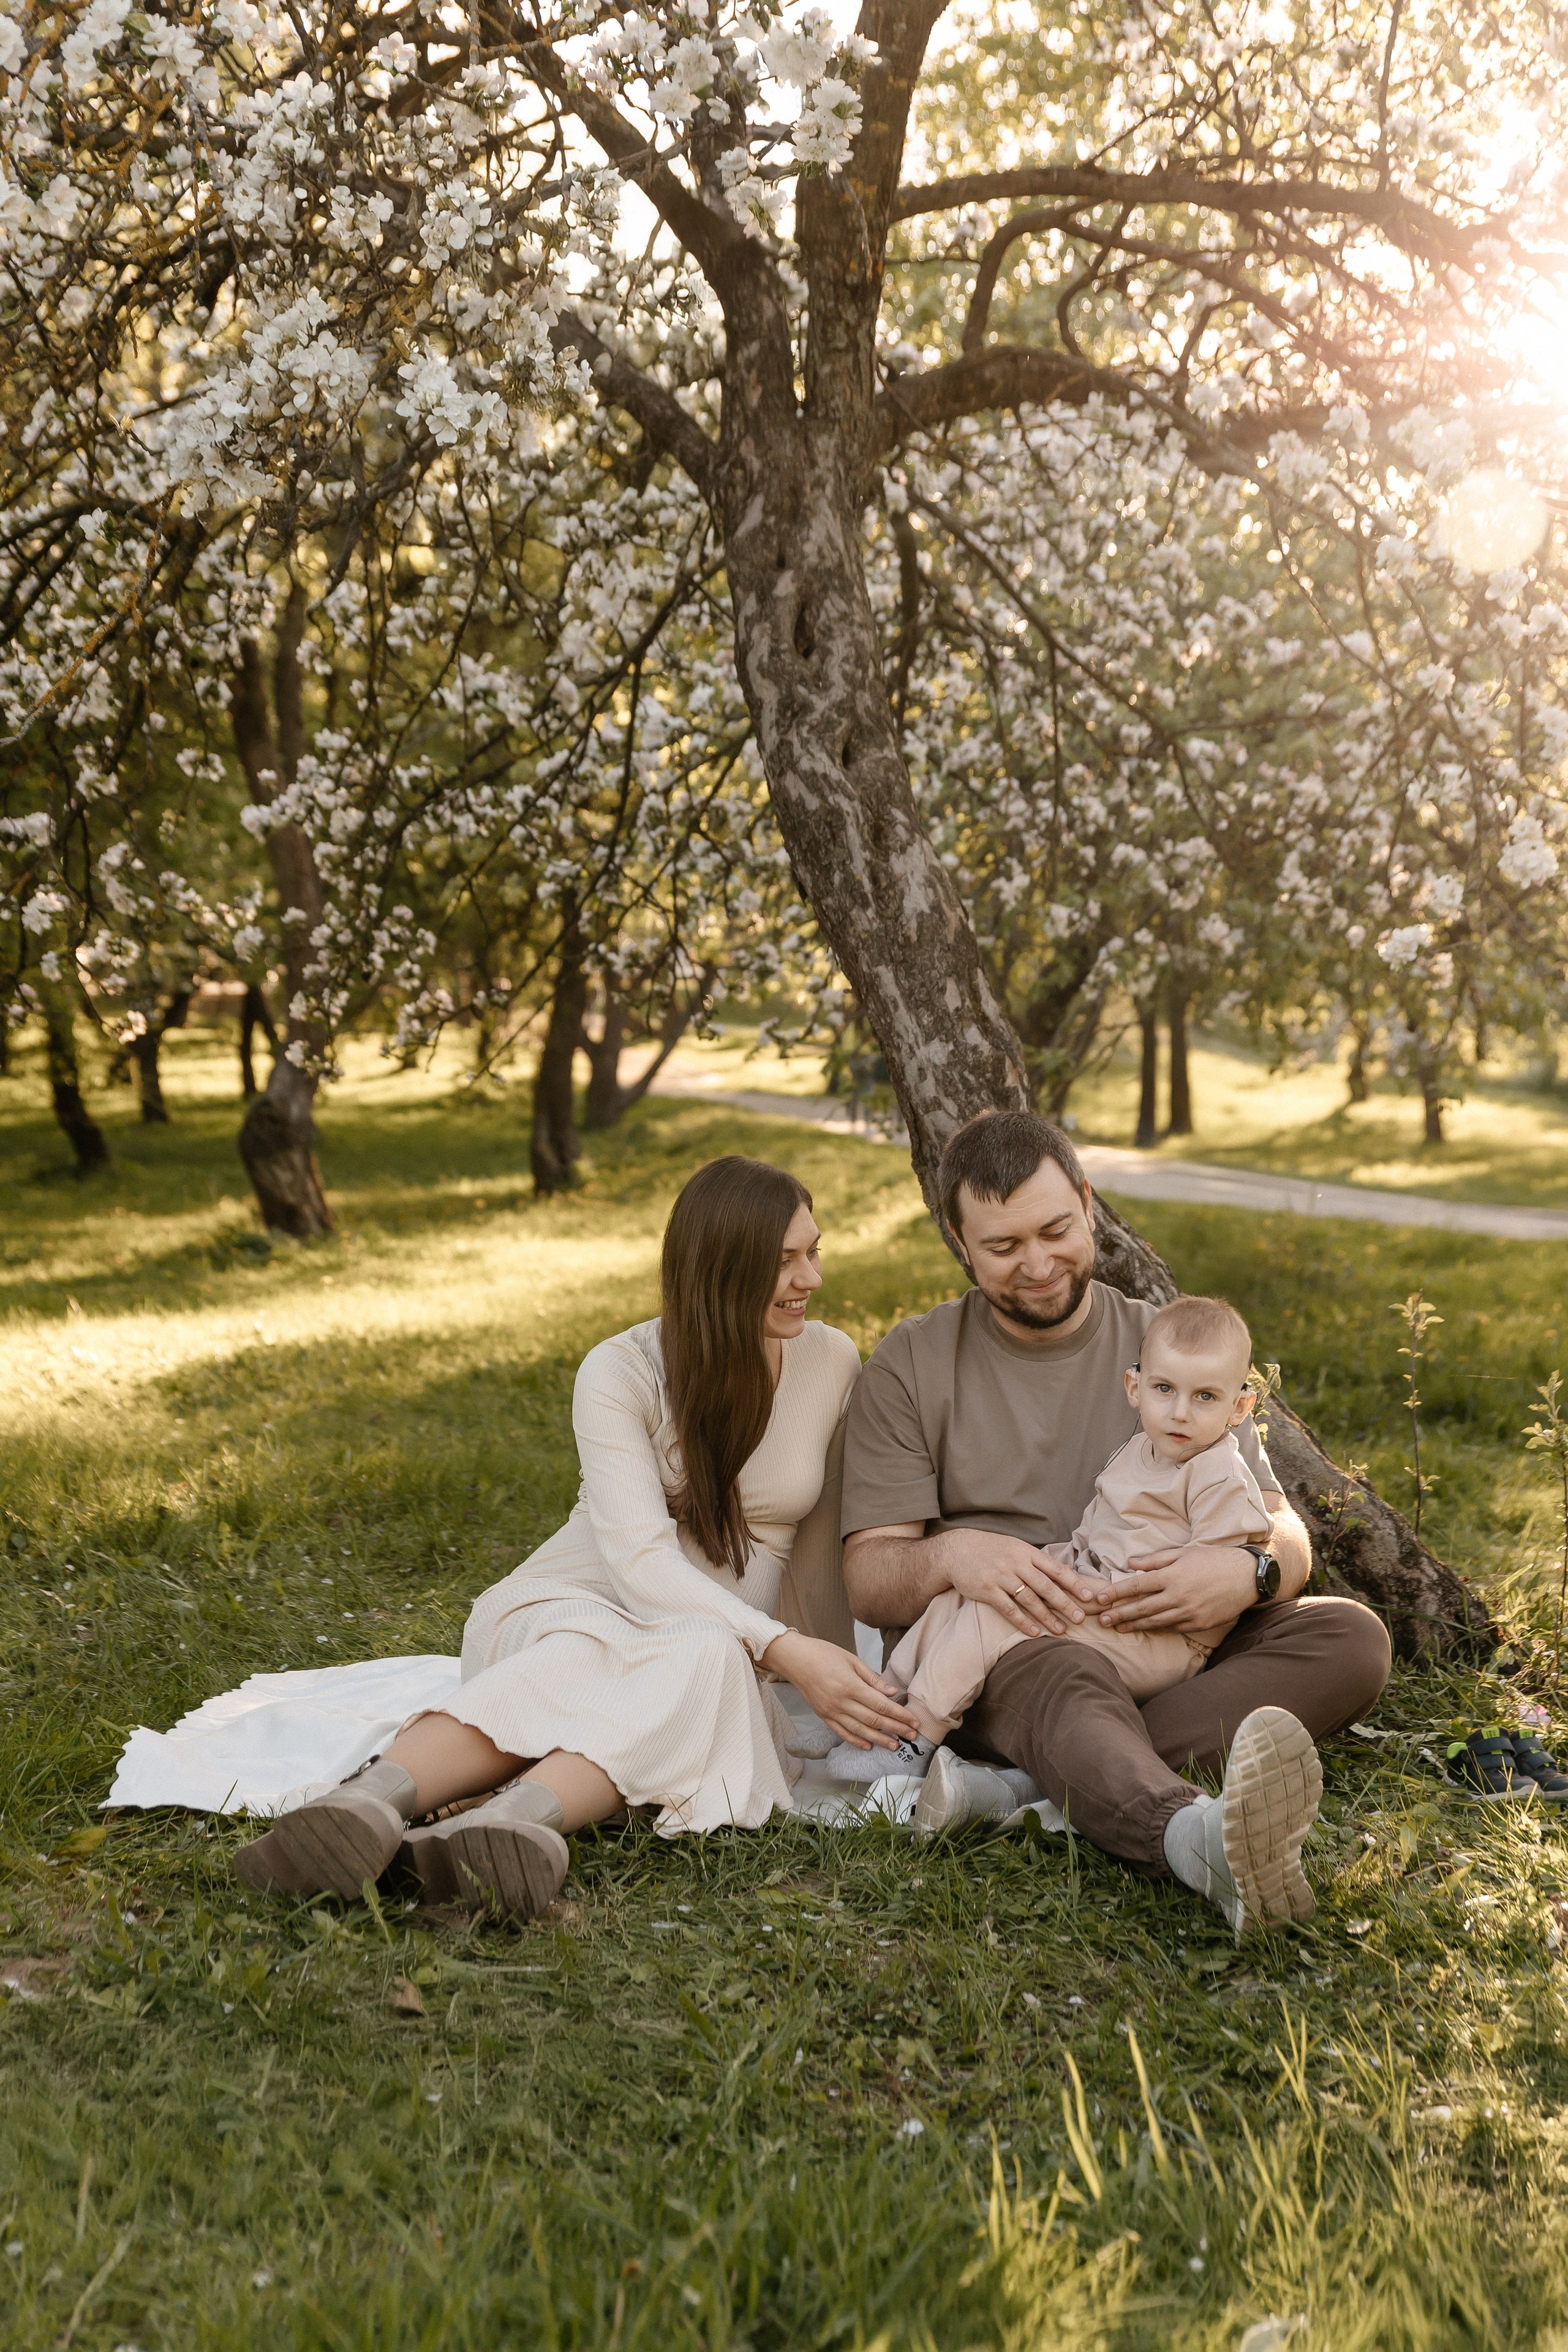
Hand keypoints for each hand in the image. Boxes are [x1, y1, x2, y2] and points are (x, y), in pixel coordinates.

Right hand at [760, 1631, 923, 1750]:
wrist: (795, 1659)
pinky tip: (868, 1746)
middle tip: (912, 1736)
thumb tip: (893, 1693)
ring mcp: (831, 1712)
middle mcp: (841, 1702)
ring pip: (860, 1730)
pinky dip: (856, 1741)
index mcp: (851, 1686)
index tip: (914, 1721)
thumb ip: (872, 1679)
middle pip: (874, 1720)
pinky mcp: (823, 1716)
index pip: (881, 1705)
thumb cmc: (824, 1654)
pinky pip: (842, 1732)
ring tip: (894, 1745)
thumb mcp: (851, 1659)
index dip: (900, 1715)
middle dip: (895, 1729)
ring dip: (879, 1739)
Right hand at [937, 1528, 1108, 1640]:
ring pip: (1029, 1600)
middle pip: (1046, 1586)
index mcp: (1026, 1552)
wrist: (956, 1550)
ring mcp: (1001, 1576)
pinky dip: (1023, 1621)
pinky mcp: (987, 1590)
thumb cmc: (991, 1550)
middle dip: (1065, 1604)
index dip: (1073, 1583)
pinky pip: (1008, 1609)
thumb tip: (1062, 1574)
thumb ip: (1035, 1561)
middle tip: (1081, 1618)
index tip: (1088, 1596)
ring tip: (1061, 1630)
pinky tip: (1034, 1632)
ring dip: (1047, 1617)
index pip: (1055, 1568)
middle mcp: (1015, 1563)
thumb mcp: (1015, 1547)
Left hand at [1093, 1544, 1256, 1634]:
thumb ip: (1155, 1560)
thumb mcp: (1184, 1553)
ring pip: (1155, 1622)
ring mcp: (1190, 1612)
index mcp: (1172, 1575)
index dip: (1116, 1593)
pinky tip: (1147, 1629)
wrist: (1248, 1576)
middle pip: (1141, 1608)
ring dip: (1134, 1626)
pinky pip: (1174, 1628)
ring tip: (1118, 1628)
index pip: (1136, 1586)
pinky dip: (1159, 1628)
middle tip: (1101, 1620)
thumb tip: (1130, 1563)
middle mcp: (1178, 1596)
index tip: (1099, 1599)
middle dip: (1119, 1615)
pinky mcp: (1200, 1624)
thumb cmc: (1214, 1559)